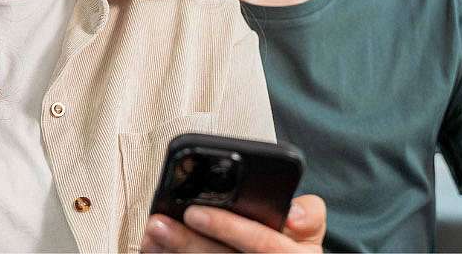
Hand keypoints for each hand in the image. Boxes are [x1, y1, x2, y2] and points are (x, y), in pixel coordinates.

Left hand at [139, 195, 325, 252]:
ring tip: (152, 232)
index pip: (265, 245)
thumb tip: (293, 214)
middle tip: (159, 223)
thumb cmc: (290, 247)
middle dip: (187, 243)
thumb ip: (308, 215)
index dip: (230, 228)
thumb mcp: (309, 231)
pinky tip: (154, 249)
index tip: (195, 211)